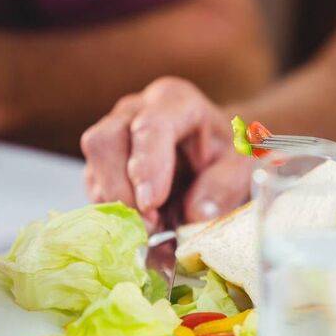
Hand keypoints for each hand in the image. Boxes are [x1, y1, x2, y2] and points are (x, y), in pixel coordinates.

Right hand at [81, 77, 252, 228]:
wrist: (216, 154)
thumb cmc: (228, 153)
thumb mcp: (241, 166)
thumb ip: (224, 185)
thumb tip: (196, 213)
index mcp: (174, 102)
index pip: (150, 125)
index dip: (146, 165)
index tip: (151, 204)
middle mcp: (134, 112)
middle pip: (104, 142)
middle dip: (122, 190)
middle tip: (150, 226)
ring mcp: (112, 138)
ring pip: (94, 172)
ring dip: (119, 210)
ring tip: (156, 233)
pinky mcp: (102, 167)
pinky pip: (96, 193)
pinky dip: (117, 219)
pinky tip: (146, 233)